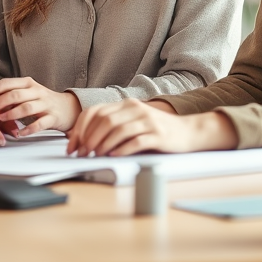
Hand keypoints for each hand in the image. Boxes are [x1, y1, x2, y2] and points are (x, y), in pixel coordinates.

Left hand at [0, 77, 81, 137]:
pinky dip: (29, 129)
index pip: (8, 83)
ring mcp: (46, 104)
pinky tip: (20, 133)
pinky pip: (40, 123)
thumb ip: (11, 93)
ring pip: (27, 108)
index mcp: (29, 83)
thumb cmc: (42, 101)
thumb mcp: (27, 92)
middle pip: (16, 95)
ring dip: (12, 113)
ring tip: (1, 119)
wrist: (68, 107)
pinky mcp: (53, 117)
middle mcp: (38, 92)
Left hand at [66, 99, 237, 156]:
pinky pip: (136, 141)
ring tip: (96, 155)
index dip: (80, 129)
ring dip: (102, 144)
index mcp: (126, 105)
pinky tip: (114, 156)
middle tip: (82, 153)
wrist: (188, 132)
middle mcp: (135, 109)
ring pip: (117, 130)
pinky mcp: (158, 134)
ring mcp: (147, 121)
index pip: (95, 111)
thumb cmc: (158, 130)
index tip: (72, 145)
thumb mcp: (134, 122)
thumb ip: (114, 125)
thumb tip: (84, 140)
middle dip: (88, 138)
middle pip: (104, 120)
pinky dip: (122, 149)